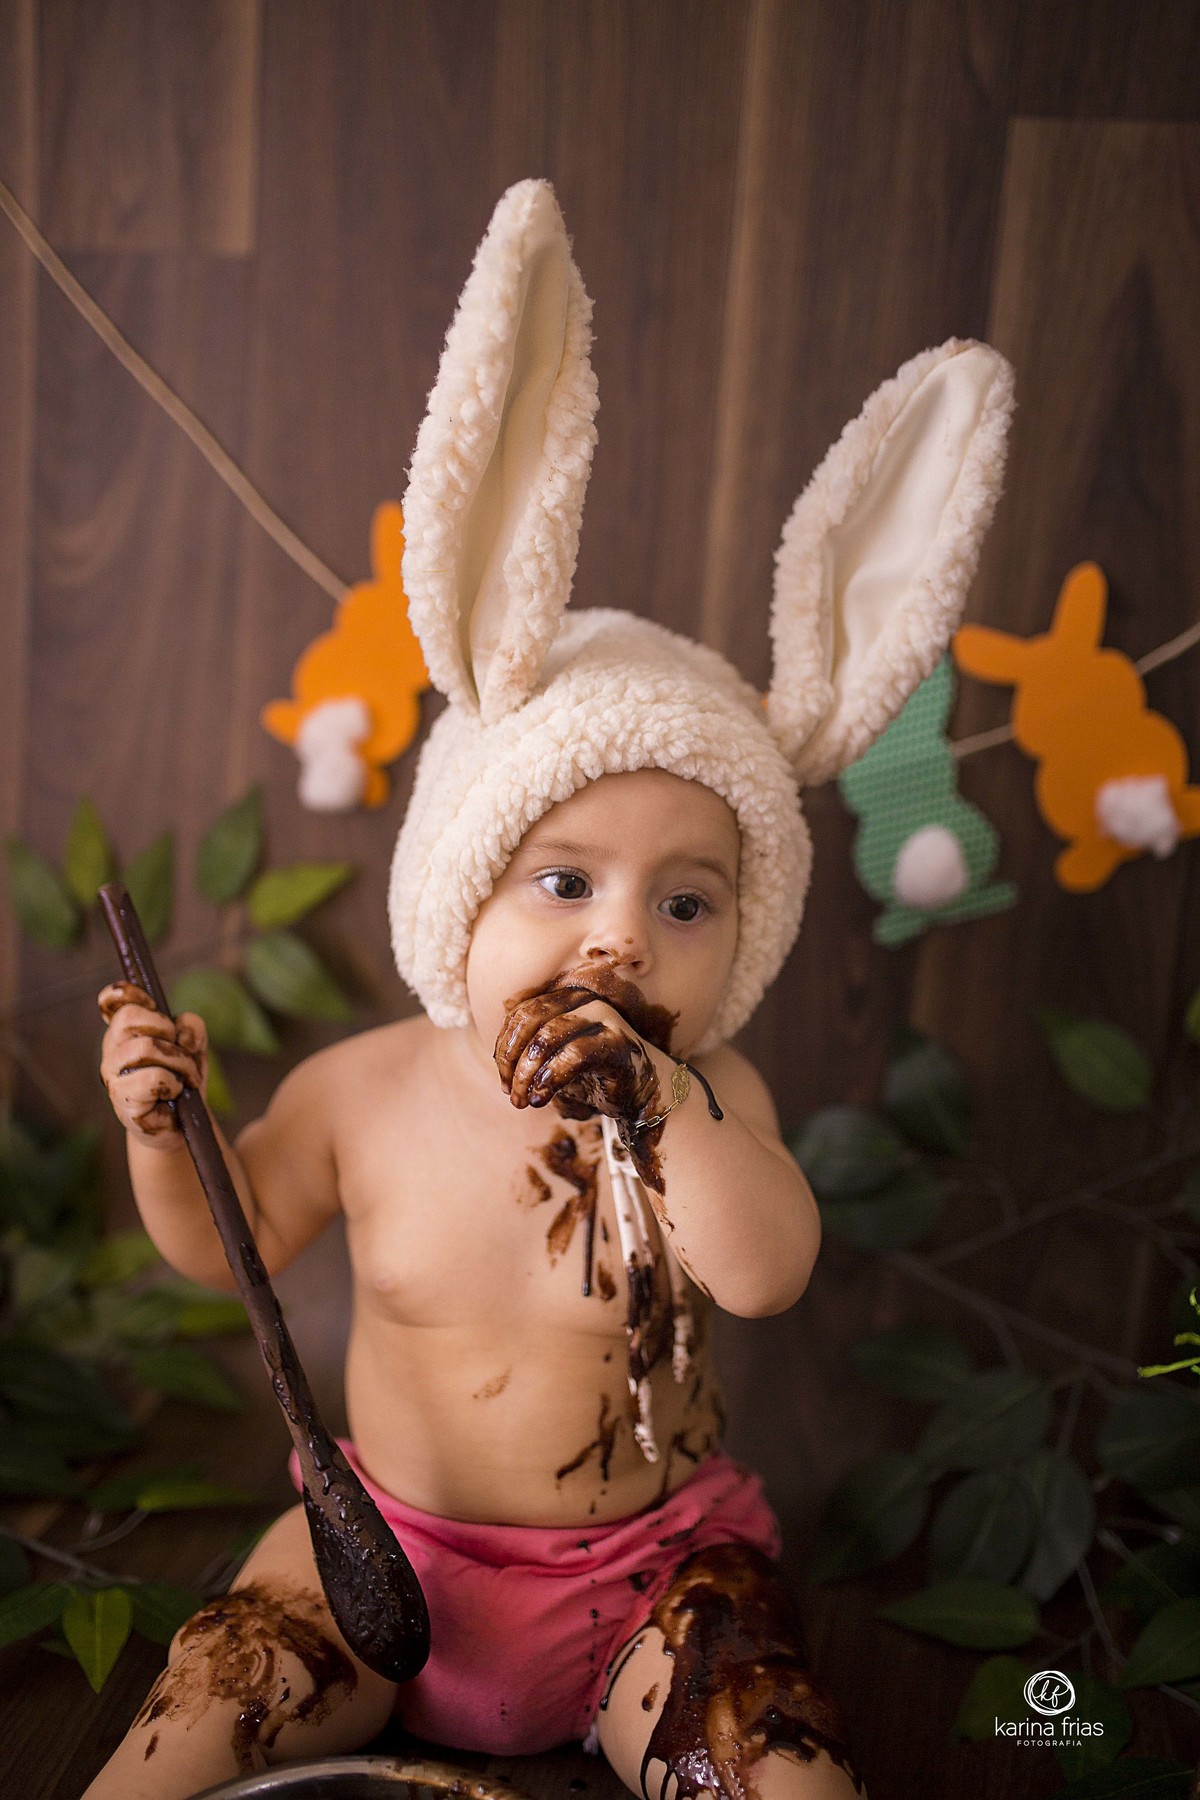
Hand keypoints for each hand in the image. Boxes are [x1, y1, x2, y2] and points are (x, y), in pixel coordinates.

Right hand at [98, 981, 207, 1148]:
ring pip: (145, 1047)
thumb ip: (191, 1028)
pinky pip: (153, 1078)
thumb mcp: (194, 1046)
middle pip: (130, 1016)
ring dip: (179, 1062)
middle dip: (165, 1028)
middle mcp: (113, 1050)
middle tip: (181, 1050)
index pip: (111, 999)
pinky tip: (174, 1093)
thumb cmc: (182, 1080)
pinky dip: (173, 1083)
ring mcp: (113, 1076)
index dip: (131, 993)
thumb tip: (183, 1035)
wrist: (181, 1123)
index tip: (155, 1005)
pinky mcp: (123, 1101)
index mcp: (125, 1031)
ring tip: (188, 1078)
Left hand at [495, 985, 659, 1122]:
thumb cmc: (595, 1073)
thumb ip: (530, 1049)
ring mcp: (603, 1018)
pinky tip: (540, 1098)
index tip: (504, 1080)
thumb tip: (500, 1059)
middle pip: (530, 1020)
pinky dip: (549, 1079)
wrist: (642, 1092)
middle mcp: (584, 1001)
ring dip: (526, 1073)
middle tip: (509, 1091)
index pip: (521, 1013)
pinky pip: (573, 1055)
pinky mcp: (618, 1042)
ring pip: (547, 1037)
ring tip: (522, 1100)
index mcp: (566, 999)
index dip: (504, 1047)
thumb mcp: (556, 1059)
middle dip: (511, 1059)